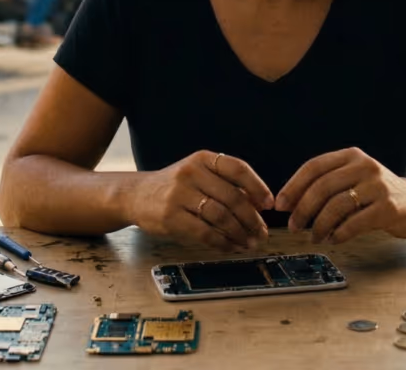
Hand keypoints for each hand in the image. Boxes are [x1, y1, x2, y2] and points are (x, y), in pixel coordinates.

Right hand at [129, 151, 273, 250]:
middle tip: (262, 232)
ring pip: (221, 217)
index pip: (238, 168)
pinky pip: (204, 233)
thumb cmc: (175, 187)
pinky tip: (230, 247)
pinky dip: (222, 242)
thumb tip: (258, 206)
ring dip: (240, 233)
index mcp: (202, 159)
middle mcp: (191, 173)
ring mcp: (179, 195)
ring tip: (249, 243)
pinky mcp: (170, 217)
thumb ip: (224, 184)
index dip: (258, 187)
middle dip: (252, 218)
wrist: (136, 195)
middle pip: (233, 197)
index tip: (269, 204)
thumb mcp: (198, 174)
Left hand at [276, 148, 405, 243]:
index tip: (280, 205)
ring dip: (319, 225)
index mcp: (351, 156)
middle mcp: (365, 166)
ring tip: (314, 236)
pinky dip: (339, 233)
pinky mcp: (389, 208)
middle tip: (293, 226)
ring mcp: (378, 186)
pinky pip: (355, 223)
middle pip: (322, 186)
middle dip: (303, 209)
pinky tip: (334, 239)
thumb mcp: (353, 179)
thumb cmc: (377, 194)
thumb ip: (327, 186)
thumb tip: (289, 204)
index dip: (293, 187)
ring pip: (336, 205)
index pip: (314, 167)